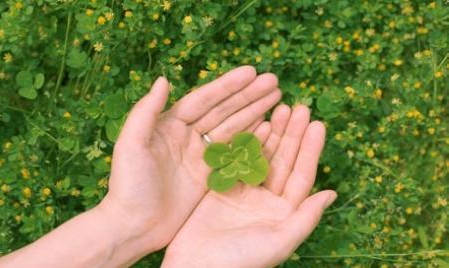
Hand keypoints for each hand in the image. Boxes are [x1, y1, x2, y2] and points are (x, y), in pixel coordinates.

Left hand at [98, 66, 281, 263]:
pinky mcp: (209, 176)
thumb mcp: (130, 145)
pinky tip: (268, 127)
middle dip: (248, 96)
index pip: (204, 100)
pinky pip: (234, 153)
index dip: (228, 86)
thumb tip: (164, 80)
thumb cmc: (128, 186)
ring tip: (277, 97)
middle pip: (223, 110)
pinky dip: (251, 139)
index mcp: (170, 125)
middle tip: (274, 82)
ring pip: (232, 128)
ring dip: (254, 112)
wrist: (133, 227)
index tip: (252, 72)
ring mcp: (200, 156)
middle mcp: (187, 136)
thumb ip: (145, 112)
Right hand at [162, 105, 336, 267]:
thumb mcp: (278, 242)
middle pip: (283, 160)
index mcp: (284, 212)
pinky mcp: (223, 186)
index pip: (302, 175)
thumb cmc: (239, 261)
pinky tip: (256, 123)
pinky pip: (237, 159)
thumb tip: (332, 194)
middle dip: (292, 134)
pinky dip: (246, 141)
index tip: (317, 124)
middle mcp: (267, 199)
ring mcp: (244, 191)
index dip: (310, 149)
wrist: (195, 266)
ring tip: (280, 108)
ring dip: (272, 133)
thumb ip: (306, 218)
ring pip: (262, 155)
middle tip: (299, 107)